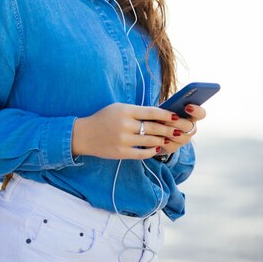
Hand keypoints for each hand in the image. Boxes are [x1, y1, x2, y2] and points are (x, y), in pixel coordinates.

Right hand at [71, 102, 196, 159]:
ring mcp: (123, 140)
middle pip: (154, 127)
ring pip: (150, 141)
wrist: (84, 134)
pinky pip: (142, 153)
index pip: (151, 112)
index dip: (166, 114)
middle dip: (168, 129)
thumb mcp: (118, 108)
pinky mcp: (121, 153)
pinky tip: (157, 148)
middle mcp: (125, 124)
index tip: (175, 116)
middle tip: (178, 130)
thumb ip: (136, 111)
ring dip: (162, 140)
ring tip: (169, 139)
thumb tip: (158, 114)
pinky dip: (152, 151)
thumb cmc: (103, 118)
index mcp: (125, 110)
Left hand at [157, 103, 205, 156]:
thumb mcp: (168, 107)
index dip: (196, 110)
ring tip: (158, 123)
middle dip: (177, 122)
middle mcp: (190, 129)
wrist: (155, 129)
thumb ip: (172, 106)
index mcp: (192, 116)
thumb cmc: (164, 114)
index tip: (187, 107)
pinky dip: (161, 139)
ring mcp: (183, 139)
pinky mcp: (173, 148)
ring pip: (179, 137)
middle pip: (189, 126)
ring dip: (168, 130)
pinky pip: (169, 145)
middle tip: (167, 118)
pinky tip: (155, 134)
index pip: (201, 114)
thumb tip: (170, 104)